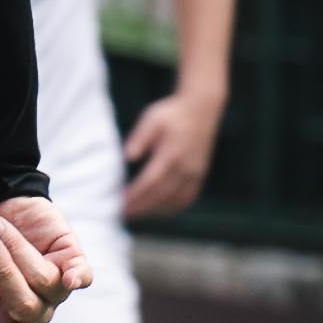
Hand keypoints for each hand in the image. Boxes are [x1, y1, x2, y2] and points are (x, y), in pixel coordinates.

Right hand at [0, 194, 93, 322]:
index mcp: (5, 317)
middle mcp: (34, 306)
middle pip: (28, 308)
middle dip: (6, 274)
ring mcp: (56, 285)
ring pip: (48, 284)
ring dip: (20, 254)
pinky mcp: (72, 260)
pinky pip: (81, 277)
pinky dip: (76, 277)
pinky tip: (70, 274)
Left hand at [116, 86, 222, 219]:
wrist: (201, 109)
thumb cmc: (171, 113)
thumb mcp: (151, 119)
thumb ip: (139, 138)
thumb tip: (128, 156)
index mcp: (171, 154)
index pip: (150, 182)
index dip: (135, 195)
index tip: (121, 203)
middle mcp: (185, 167)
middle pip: (161, 195)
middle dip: (141, 207)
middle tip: (124, 214)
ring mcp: (195, 173)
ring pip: (175, 200)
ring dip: (155, 211)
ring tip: (138, 214)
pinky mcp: (200, 175)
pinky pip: (187, 198)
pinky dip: (173, 208)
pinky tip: (159, 211)